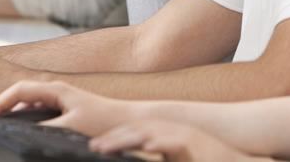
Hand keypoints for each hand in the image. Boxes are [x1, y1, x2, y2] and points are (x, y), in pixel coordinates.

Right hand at [0, 80, 135, 136]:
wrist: (132, 122)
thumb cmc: (107, 120)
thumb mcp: (72, 127)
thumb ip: (45, 129)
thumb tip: (22, 134)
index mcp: (56, 89)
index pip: (18, 90)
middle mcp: (57, 91)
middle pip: (20, 94)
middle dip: (1, 106)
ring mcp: (61, 100)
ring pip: (29, 104)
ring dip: (13, 113)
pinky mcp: (67, 110)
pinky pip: (38, 112)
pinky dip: (25, 119)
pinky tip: (22, 129)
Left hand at [91, 120, 265, 161]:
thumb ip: (161, 160)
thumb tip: (136, 160)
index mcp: (165, 136)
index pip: (134, 133)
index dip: (113, 139)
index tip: (94, 147)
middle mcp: (171, 131)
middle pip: (136, 131)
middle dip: (113, 138)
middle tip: (93, 147)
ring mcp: (184, 134)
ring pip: (150, 133)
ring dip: (127, 139)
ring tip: (106, 147)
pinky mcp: (196, 142)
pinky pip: (175, 141)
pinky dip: (160, 142)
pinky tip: (147, 146)